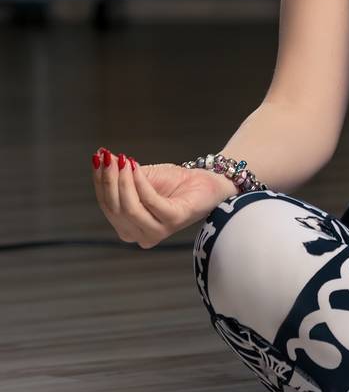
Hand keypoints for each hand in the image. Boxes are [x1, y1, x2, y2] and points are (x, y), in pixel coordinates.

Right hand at [91, 147, 236, 247]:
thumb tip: (101, 157)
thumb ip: (121, 173)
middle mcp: (139, 235)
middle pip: (115, 208)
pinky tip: (135, 166)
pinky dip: (140, 182)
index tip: (97, 158)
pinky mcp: (173, 221)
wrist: (207, 181)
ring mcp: (156, 232)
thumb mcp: (142, 176)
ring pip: (129, 208)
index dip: (100, 182)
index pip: (107, 205)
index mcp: (128, 227)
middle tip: (108, 157)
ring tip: (123, 160)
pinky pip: (149, 201)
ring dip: (123, 181)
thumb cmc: (174, 182)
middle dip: (109, 180)